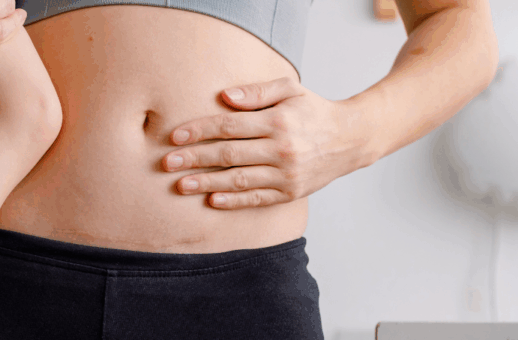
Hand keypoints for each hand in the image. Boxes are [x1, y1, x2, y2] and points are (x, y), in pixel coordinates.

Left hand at [162, 77, 376, 208]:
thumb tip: (224, 96)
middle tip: (167, 162)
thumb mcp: (290, 89)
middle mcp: (282, 149)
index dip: (199, 131)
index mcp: (278, 121)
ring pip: (238, 180)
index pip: (229, 126)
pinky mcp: (290, 193)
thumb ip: (257, 92)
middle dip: (194, 158)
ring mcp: (286, 174)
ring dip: (206, 183)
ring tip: (181, 184)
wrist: (350, 139)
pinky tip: (211, 200)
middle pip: (228, 154)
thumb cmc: (313, 110)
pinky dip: (233, 201)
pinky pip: (256, 199)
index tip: (175, 136)